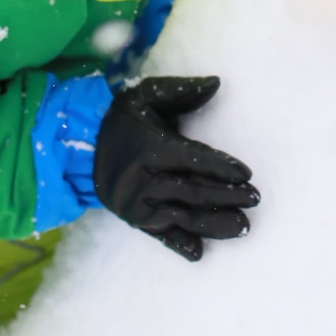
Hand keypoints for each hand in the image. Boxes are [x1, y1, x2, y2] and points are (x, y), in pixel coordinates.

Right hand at [93, 76, 258, 261]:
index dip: (220, 167)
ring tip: (243, 227)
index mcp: (151, 147)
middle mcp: (143, 179)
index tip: (245, 174)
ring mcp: (138, 204)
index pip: (193, 159)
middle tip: (255, 199)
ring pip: (182, 216)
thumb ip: (181, 89)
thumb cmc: (122, 118)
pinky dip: (179, 244)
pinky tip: (199, 253)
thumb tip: (217, 82)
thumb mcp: (146, 94)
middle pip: (192, 190)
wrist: (81, 149)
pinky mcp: (134, 219)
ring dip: (214, 224)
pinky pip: (160, 235)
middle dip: (226, 196)